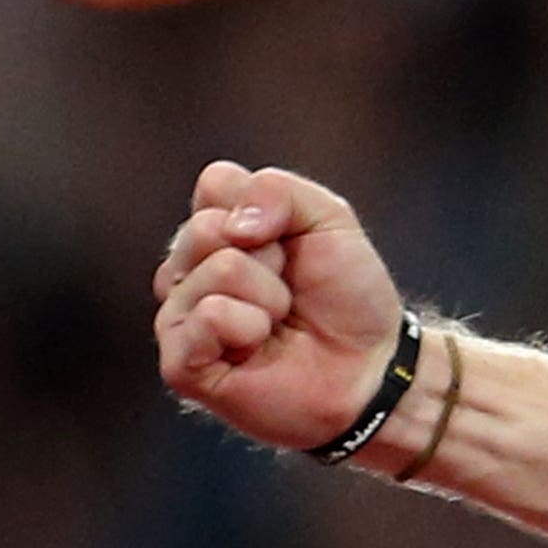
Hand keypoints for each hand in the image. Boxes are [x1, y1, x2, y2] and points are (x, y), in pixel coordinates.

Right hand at [153, 159, 401, 451]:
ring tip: (278, 322)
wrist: (368, 364)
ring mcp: (179, 316)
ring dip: (269, 296)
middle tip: (289, 289)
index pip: (215, 183)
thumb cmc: (346, 294)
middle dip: (272, 255)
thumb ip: (278, 191)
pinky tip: (256, 347)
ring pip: (217, 271)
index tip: (294, 242)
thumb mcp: (329, 219)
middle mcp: (187, 270)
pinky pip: (208, 317)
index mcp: (216, 229)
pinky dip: (249, 327)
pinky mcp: (181, 363)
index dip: (270, 209)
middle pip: (207, 227)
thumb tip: (232, 224)